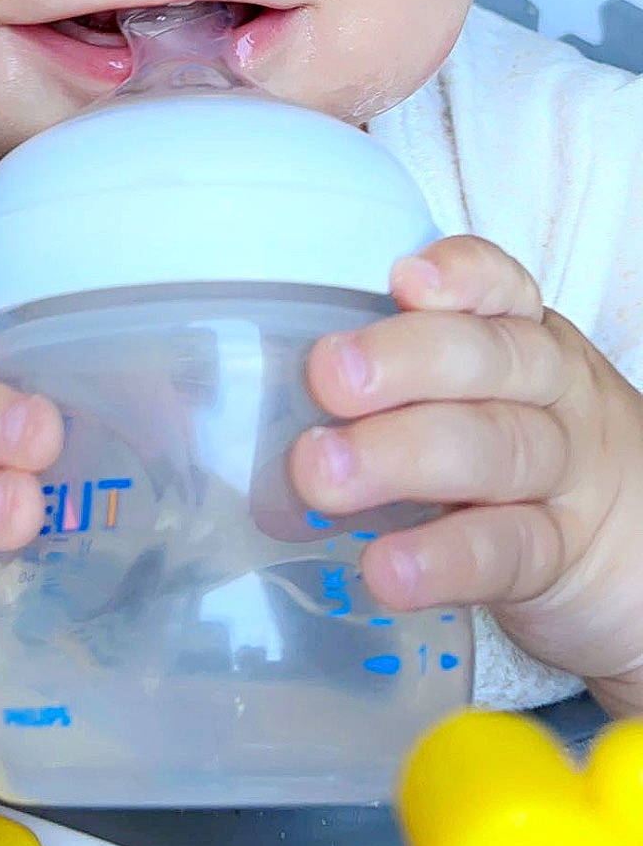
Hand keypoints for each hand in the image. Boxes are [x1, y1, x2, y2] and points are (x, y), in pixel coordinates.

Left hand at [289, 237, 642, 712]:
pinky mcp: (559, 560)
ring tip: (323, 475)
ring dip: (402, 457)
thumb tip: (242, 400)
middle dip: (405, 361)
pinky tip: (386, 569)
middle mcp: (550, 393)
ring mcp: (561, 476)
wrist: (638, 557)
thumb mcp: (478, 400)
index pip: (501, 286)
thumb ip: (388, 387)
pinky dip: (442, 559)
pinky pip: (505, 550)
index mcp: (521, 338)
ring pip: (493, 450)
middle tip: (327, 376)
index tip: (404, 278)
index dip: (458, 276)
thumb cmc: (518, 461)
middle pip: (489, 361)